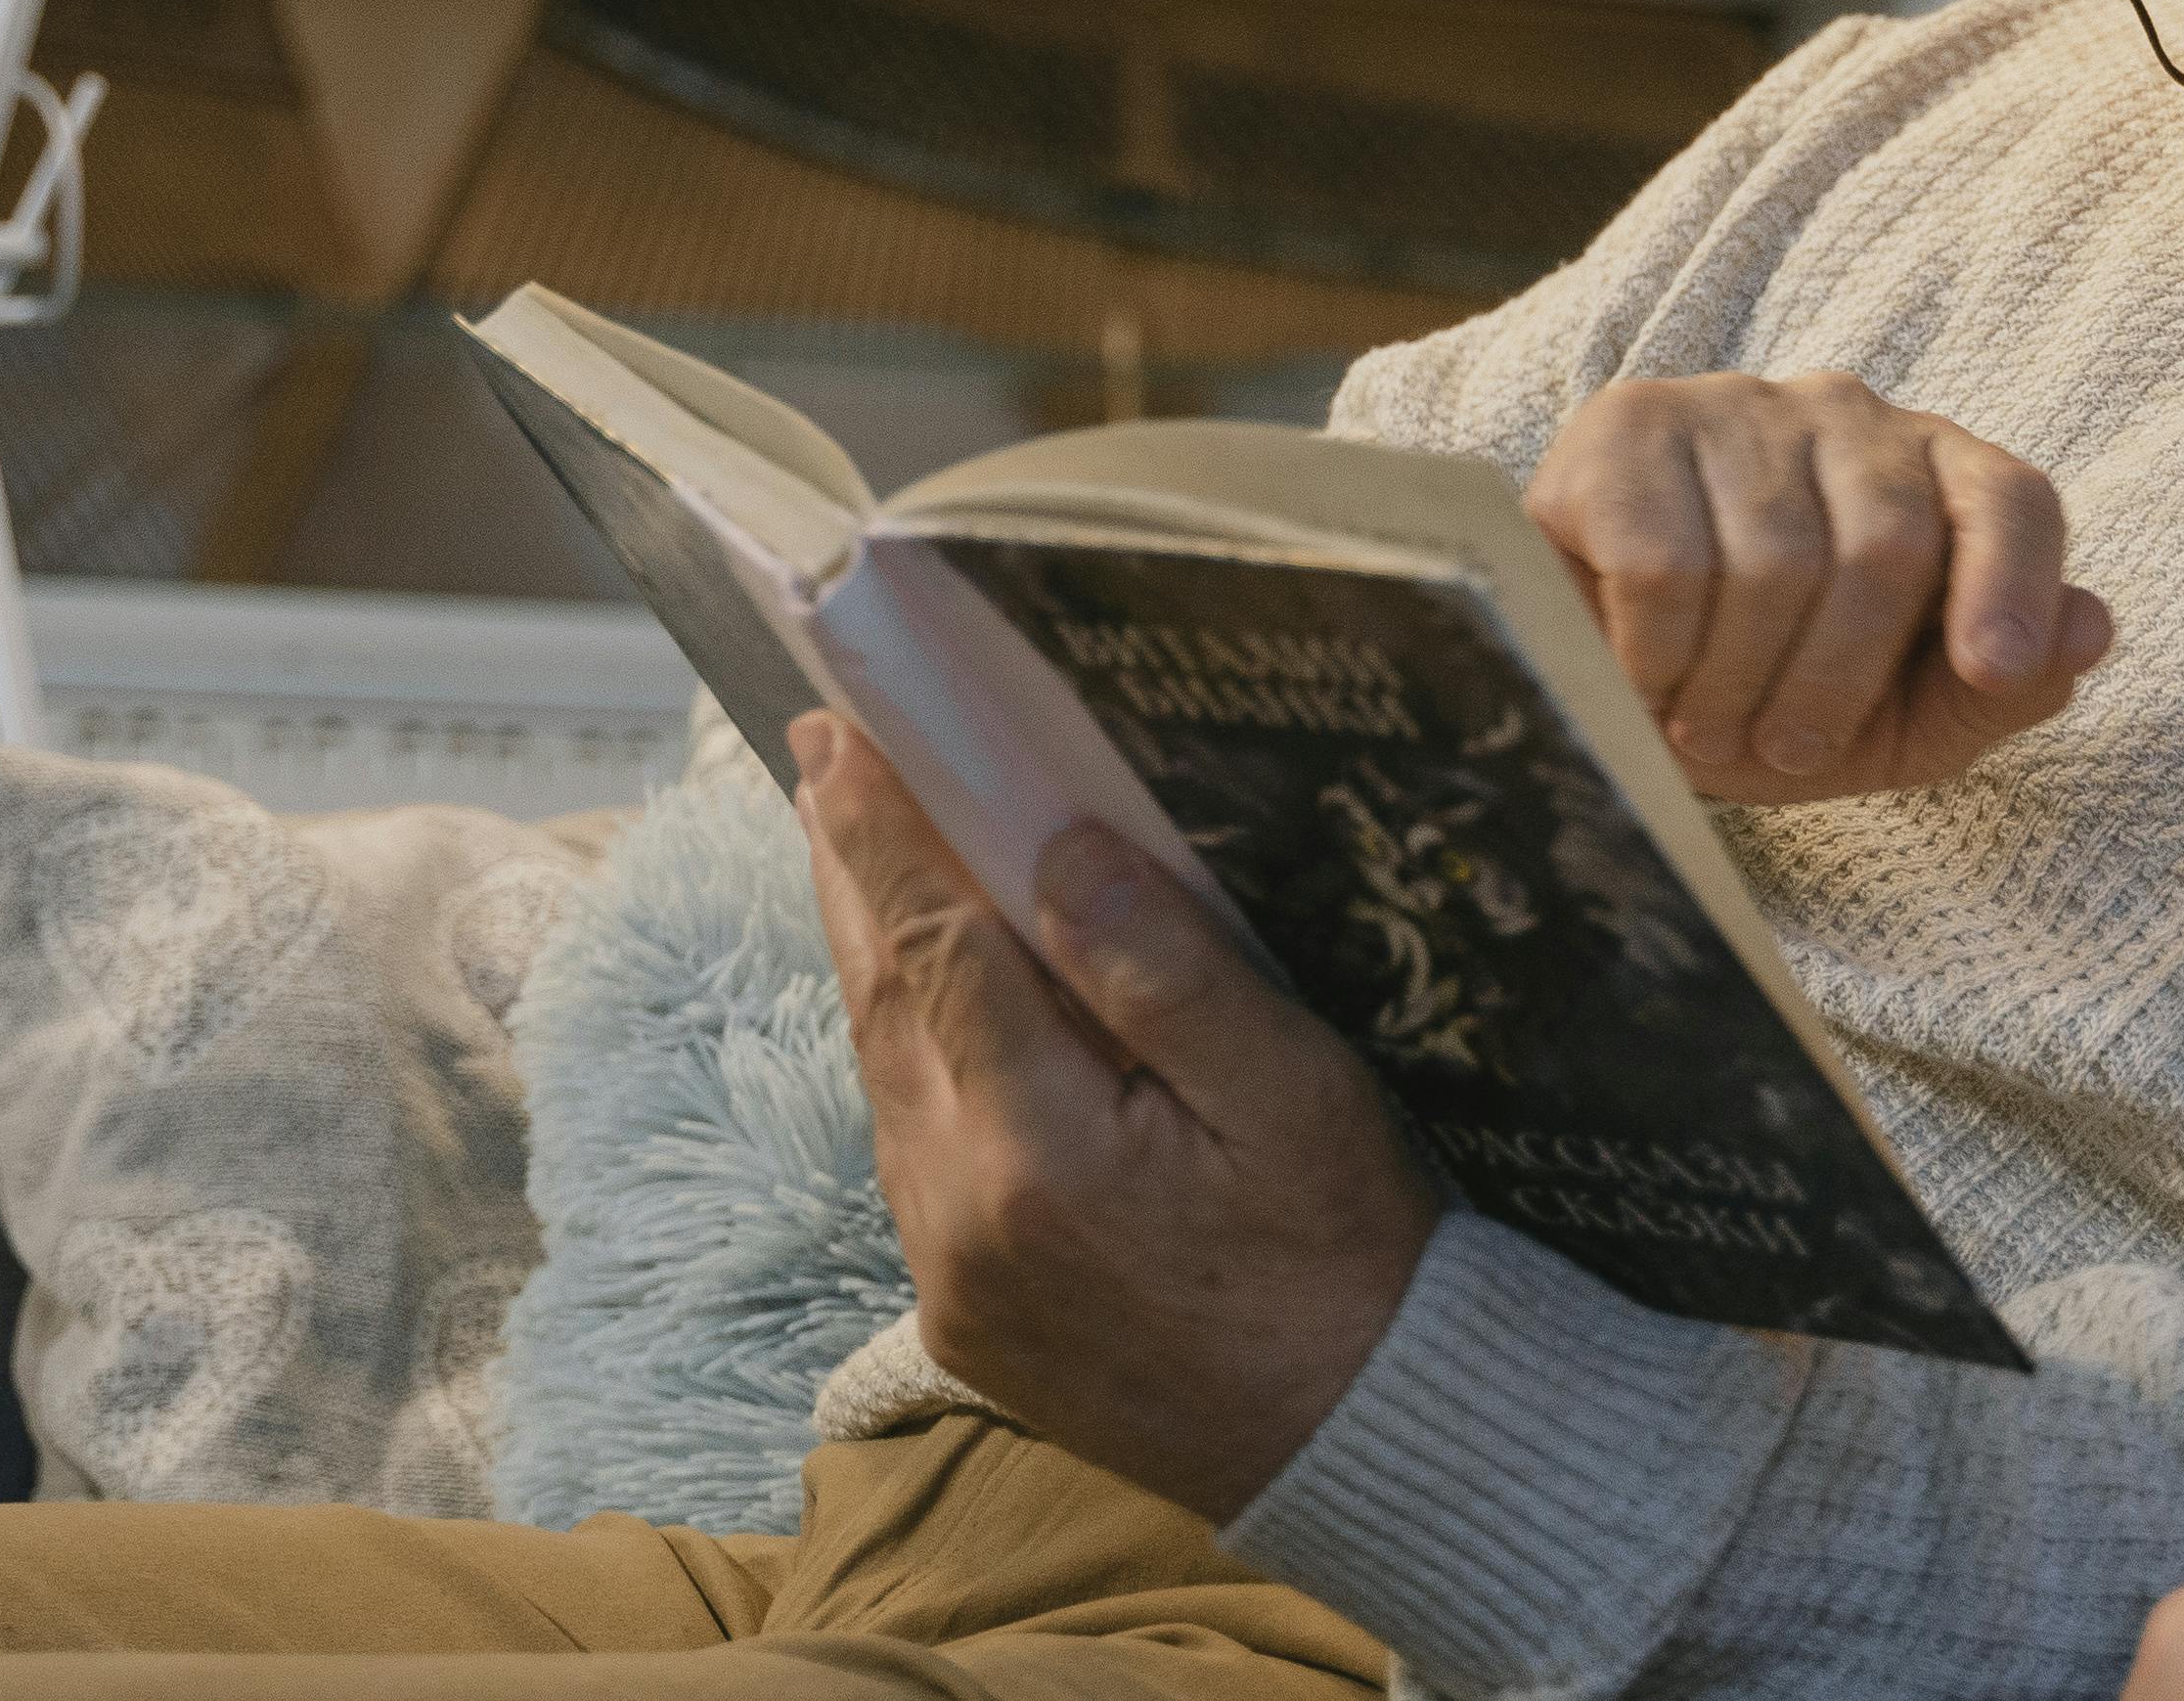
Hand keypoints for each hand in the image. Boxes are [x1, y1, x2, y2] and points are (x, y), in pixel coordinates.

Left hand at [792, 715, 1439, 1522]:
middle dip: (851, 873)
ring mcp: (951, 1275)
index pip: (938, 945)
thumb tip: (1059, 850)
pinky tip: (927, 1010)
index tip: (842, 734)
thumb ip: (1166, 971)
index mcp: (1041, 1148)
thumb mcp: (1295, 1095)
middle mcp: (962, 1214)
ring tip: (861, 859)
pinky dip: (909, 1057)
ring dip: (875, 961)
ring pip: (886, 1078)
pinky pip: (911, 1154)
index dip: (886, 832)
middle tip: (822, 758)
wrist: (1361, 1449)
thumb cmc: (1348, 1261)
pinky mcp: (963, 1317)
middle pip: (884, 1002)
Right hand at [1525, 372, 2117, 802]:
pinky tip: (1642, 676)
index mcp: (1936, 472)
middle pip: (1887, 544)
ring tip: (1705, 723)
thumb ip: (2004, 687)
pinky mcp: (1628, 425)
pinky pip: (1665, 563)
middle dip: (1835, 682)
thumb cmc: (1773, 695)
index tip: (1992, 670)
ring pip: (1771, 561)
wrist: (1605, 678)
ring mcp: (1735, 406)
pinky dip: (1656, 658)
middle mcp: (1846, 416)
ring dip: (1734, 687)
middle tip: (1781, 751)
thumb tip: (2090, 626)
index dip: (2012, 583)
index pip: (2009, 500)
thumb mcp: (1899, 723)